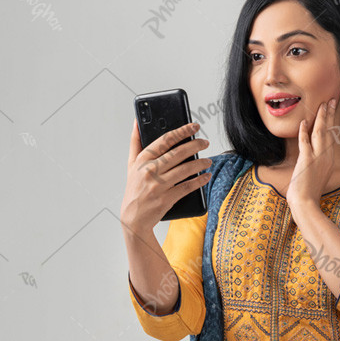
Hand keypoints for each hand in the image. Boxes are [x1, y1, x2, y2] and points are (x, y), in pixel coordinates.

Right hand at [120, 118, 211, 233]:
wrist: (133, 217)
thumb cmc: (134, 189)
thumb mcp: (131, 164)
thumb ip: (135, 142)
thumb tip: (137, 122)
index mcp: (143, 160)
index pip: (165, 140)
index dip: (182, 131)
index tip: (194, 127)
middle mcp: (150, 171)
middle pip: (178, 153)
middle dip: (195, 145)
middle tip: (205, 142)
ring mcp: (159, 186)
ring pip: (185, 169)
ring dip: (200, 163)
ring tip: (208, 160)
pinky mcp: (167, 199)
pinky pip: (187, 187)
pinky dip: (199, 181)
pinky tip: (206, 176)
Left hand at [286, 97, 338, 208]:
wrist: (306, 203)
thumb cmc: (309, 192)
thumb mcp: (316, 175)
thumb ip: (316, 163)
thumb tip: (312, 154)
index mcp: (329, 159)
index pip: (331, 135)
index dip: (330, 121)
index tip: (330, 108)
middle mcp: (326, 157)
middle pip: (328, 130)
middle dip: (329, 114)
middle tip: (330, 99)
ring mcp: (317, 158)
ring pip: (320, 133)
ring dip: (321, 118)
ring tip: (322, 104)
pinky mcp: (307, 161)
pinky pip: (305, 142)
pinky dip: (304, 132)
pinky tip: (304, 122)